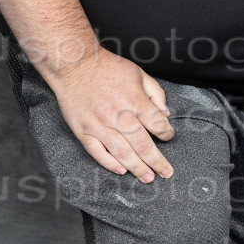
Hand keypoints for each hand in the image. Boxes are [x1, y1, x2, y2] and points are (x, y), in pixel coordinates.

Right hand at [46, 49, 174, 180]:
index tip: (168, 137)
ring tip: (148, 178)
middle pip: (143, 145)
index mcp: (135, 101)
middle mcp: (119, 116)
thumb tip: (165, 113)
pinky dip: (110, 163)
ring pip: (123, 153)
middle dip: (157, 161)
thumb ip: (155, 93)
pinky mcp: (83, 131)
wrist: (75, 65)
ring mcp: (100, 125)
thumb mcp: (138, 73)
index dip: (167, 133)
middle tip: (166, 173)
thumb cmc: (107, 67)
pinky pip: (98, 152)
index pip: (157, 124)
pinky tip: (121, 170)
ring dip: (137, 168)